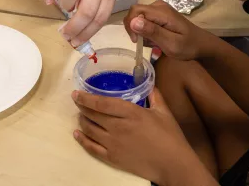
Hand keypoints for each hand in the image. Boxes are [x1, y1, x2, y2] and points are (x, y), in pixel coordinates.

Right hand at [40, 0, 116, 45]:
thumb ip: (94, 13)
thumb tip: (78, 37)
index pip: (100, 18)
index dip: (87, 33)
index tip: (77, 42)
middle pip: (87, 9)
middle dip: (75, 27)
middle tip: (67, 34)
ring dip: (67, 5)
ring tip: (67, 8)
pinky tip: (49, 1)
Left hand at [72, 88, 200, 185]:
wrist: (171, 164)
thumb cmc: (170, 136)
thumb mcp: (164, 112)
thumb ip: (155, 96)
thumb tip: (150, 84)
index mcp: (131, 113)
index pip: (103, 103)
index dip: (87, 98)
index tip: (77, 93)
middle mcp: (118, 127)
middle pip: (93, 115)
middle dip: (82, 107)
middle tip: (76, 101)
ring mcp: (113, 144)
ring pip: (90, 130)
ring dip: (82, 121)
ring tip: (80, 115)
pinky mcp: (112, 158)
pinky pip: (91, 148)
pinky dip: (82, 140)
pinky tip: (77, 134)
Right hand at [124, 1, 212, 60]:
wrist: (201, 44)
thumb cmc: (188, 46)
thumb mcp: (170, 43)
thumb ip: (152, 32)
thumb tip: (133, 21)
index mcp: (161, 12)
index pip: (135, 11)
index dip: (131, 25)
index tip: (137, 41)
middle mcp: (159, 6)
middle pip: (135, 13)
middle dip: (135, 29)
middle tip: (144, 43)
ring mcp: (160, 9)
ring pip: (139, 17)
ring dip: (141, 32)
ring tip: (154, 43)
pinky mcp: (160, 14)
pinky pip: (145, 20)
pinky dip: (146, 31)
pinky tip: (156, 40)